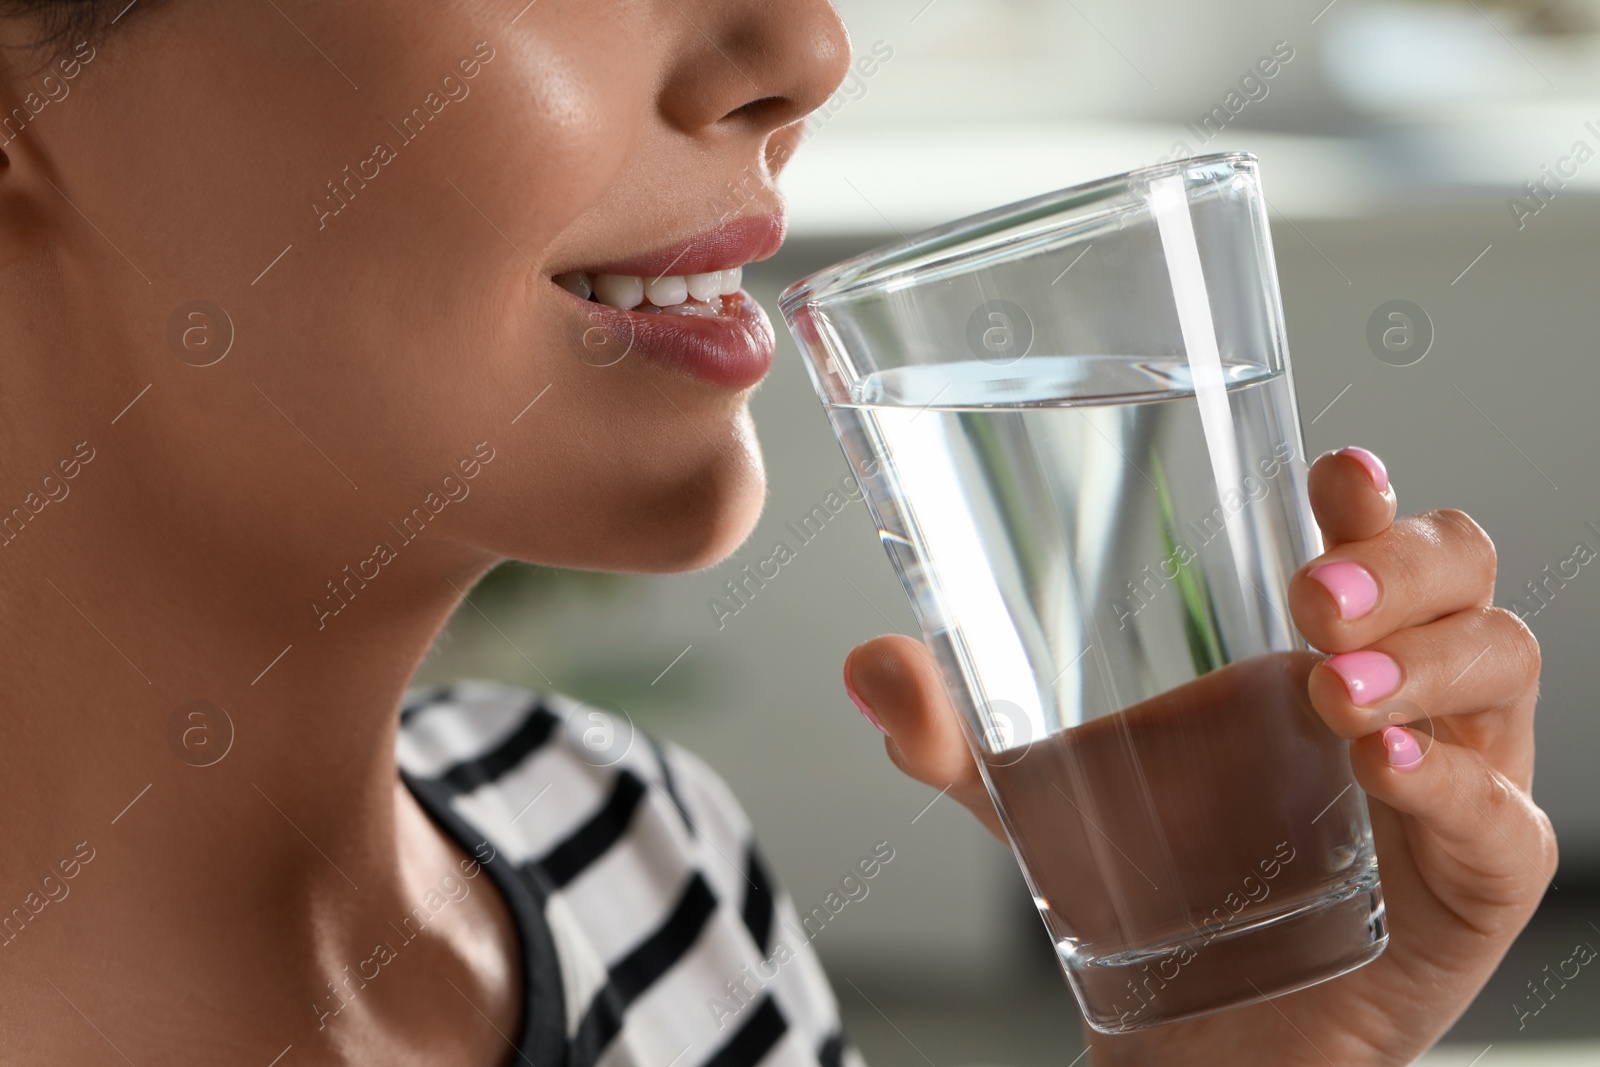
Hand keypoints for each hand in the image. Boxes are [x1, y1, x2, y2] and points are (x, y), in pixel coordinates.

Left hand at [842, 447, 1555, 1065]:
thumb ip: (948, 731)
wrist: (1180, 1033)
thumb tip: (868, 662)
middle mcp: (1392, 696)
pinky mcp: (1468, 883)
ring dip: (1427, 659)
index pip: (1377, 537)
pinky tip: (1373, 767)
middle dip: (1404, 565)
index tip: (1332, 467)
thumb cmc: (1135, 886)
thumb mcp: (1030, 793)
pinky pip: (1503, 815)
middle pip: (1465, 573)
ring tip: (1330, 688)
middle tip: (1309, 600)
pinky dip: (1450, 781)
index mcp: (1304, 649)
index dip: (1369, 495)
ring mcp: (1444, 782)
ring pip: (1505, 667)